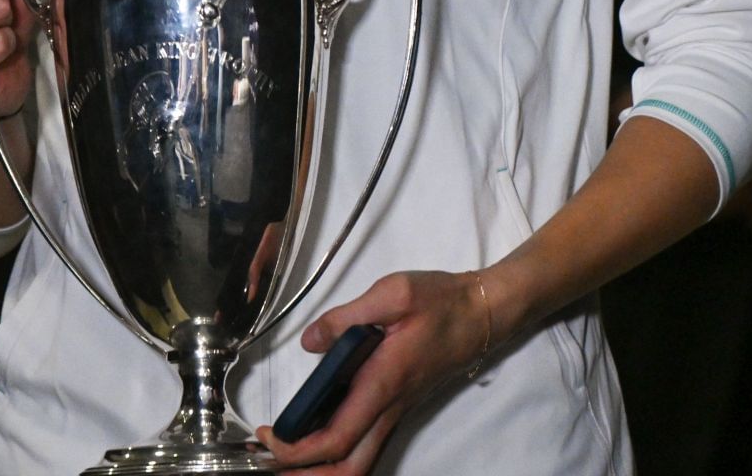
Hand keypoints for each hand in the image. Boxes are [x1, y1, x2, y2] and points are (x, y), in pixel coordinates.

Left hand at [257, 269, 493, 473]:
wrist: (482, 312)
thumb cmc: (440, 301)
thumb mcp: (393, 293)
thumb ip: (346, 316)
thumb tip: (310, 342)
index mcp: (383, 383)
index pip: (338, 439)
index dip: (299, 450)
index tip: (270, 435)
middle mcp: (390, 406)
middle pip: (350, 469)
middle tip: (270, 459)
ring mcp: (397, 410)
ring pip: (361, 462)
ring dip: (323, 468)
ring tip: (287, 453)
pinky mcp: (400, 404)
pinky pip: (367, 443)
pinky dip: (339, 452)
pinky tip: (316, 433)